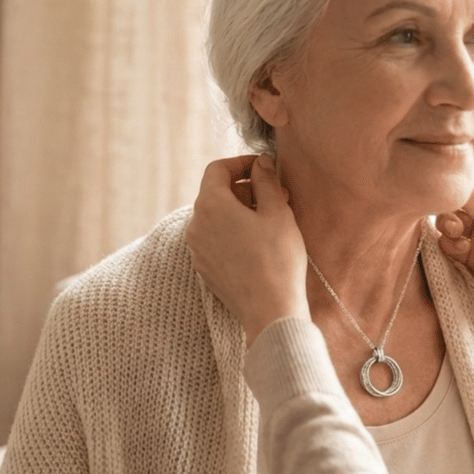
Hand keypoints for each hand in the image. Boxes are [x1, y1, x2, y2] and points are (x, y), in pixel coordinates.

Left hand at [186, 154, 309, 345]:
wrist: (269, 310)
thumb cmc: (276, 259)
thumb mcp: (277, 212)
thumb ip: (266, 180)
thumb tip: (260, 163)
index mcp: (210, 205)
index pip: (217, 169)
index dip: (241, 162)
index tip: (264, 167)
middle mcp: (196, 225)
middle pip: (216, 193)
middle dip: (245, 189)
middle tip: (277, 196)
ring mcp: (197, 249)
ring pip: (216, 217)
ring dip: (240, 211)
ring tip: (271, 220)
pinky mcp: (205, 269)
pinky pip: (216, 239)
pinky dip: (233, 232)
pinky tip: (259, 243)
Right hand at [435, 163, 473, 353]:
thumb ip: (463, 193)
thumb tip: (434, 177)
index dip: (456, 176)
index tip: (441, 183)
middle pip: (456, 197)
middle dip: (449, 207)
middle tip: (455, 219)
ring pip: (448, 219)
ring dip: (448, 227)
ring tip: (459, 235)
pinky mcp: (472, 254)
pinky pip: (449, 242)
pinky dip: (451, 245)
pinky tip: (463, 252)